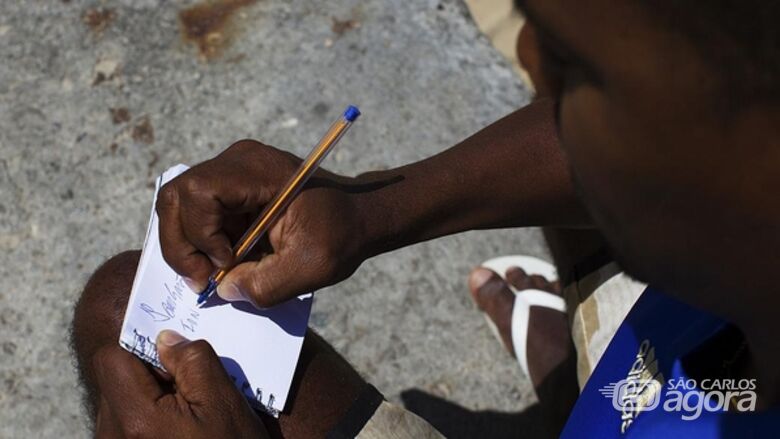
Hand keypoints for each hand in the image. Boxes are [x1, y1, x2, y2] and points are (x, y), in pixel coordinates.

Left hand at [93, 330, 267, 438]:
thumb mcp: (224, 402)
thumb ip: (193, 360)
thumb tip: (167, 339)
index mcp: (135, 420)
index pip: (111, 358)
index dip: (141, 348)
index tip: (174, 361)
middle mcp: (112, 438)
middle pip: (115, 381)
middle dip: (150, 375)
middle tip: (190, 392)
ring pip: (120, 403)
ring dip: (151, 400)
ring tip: (189, 419)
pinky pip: (126, 428)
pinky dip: (150, 422)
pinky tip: (180, 435)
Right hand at [156, 140, 370, 306]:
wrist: (360, 215)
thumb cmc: (342, 234)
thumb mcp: (312, 267)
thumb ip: (265, 285)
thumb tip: (224, 289)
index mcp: (257, 170)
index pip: (198, 193)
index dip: (201, 233)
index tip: (228, 262)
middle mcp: (236, 162)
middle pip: (176, 197)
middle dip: (181, 245)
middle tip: (204, 280)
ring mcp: (231, 172)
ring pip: (179, 207)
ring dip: (189, 246)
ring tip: (217, 273)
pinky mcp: (230, 189)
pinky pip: (196, 214)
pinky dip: (202, 244)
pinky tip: (229, 261)